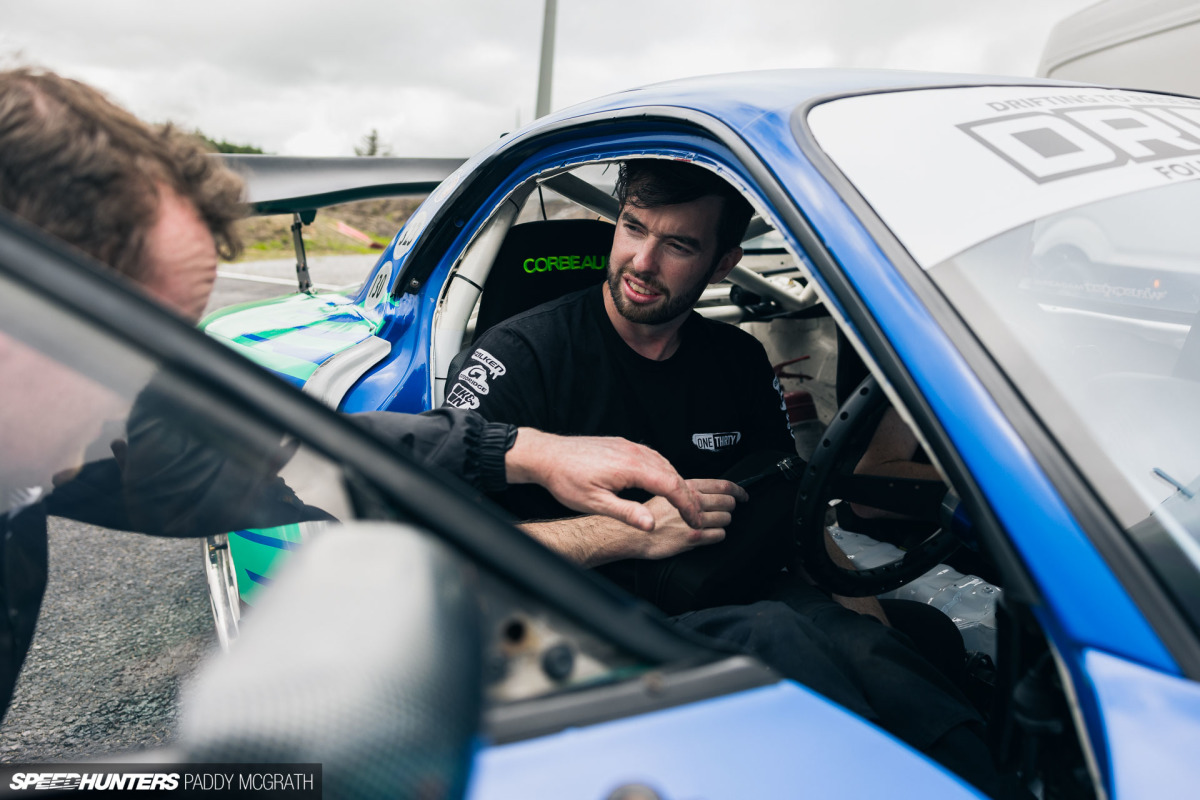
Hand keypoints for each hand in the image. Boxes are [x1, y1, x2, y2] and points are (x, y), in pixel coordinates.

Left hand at [506, 428, 707, 530]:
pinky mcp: (623, 445)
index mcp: (630, 467)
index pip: (672, 486)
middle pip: (674, 474)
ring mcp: (629, 446)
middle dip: (688, 497)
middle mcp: (634, 452)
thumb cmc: (566, 479)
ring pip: (665, 464)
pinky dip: (665, 472)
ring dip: (678, 484)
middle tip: (695, 516)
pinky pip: (653, 457)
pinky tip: (664, 482)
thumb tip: (651, 524)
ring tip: (684, 503)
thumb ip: (626, 513)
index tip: (695, 520)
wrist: (547, 456)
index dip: (688, 506)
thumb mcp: (595, 503)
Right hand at [634, 478, 748, 559]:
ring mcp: (694, 520)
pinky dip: (717, 535)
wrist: (633, 533)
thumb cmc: (649, 514)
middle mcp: (692, 501)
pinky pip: (718, 535)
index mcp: (688, 487)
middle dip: (730, 508)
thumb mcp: (668, 493)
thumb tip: (711, 493)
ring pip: (726, 519)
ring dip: (723, 522)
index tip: (744, 496)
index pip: (723, 485)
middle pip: (728, 502)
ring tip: (711, 524)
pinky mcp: (693, 537)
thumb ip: (689, 492)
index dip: (738, 491)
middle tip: (724, 511)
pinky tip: (707, 535)